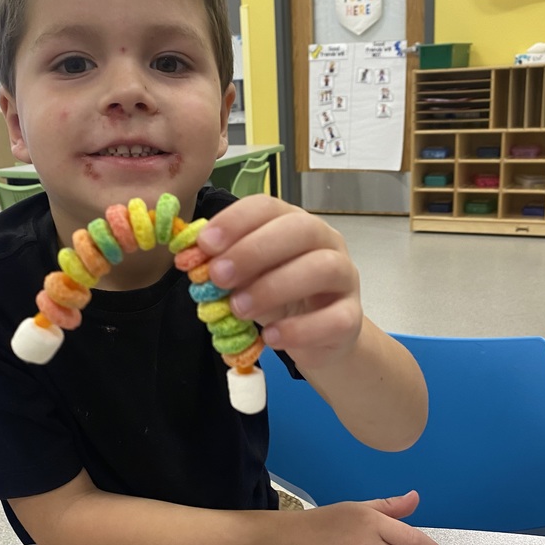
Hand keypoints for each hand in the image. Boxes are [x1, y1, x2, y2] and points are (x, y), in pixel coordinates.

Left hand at [198, 195, 361, 369]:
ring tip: (239, 309)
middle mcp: (325, 242)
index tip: (204, 244)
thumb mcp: (246, 278)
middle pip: (300, 230)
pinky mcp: (352, 317)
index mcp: (294, 223)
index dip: (235, 221)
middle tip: (218, 276)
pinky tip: (271, 338)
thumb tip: (192, 259)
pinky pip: (334, 319)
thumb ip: (224, 265)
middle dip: (253, 251)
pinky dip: (299, 329)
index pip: (268, 207)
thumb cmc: (278, 298)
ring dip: (274, 287)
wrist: (318, 338)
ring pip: (322, 269)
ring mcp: (344, 278)